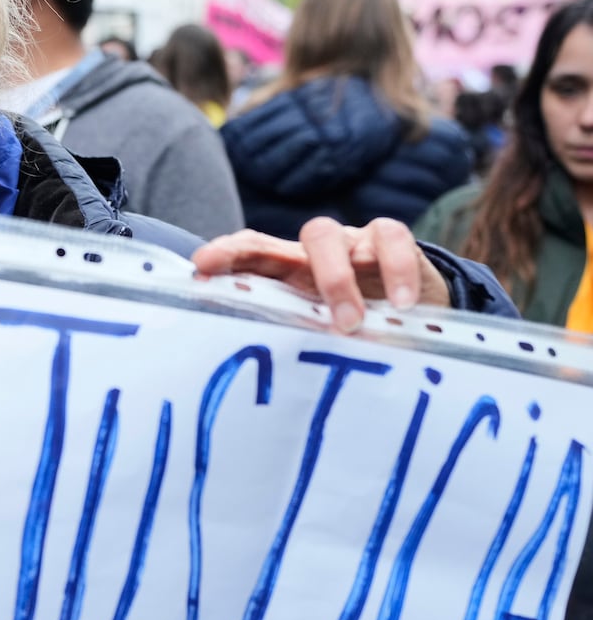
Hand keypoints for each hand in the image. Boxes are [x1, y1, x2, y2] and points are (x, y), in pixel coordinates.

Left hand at [191, 217, 450, 333]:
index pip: (247, 255)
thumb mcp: (320, 336)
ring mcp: (347, 241)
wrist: (418, 315)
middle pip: (275, 244)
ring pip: (325, 236)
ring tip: (350, 324)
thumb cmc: (353, 330)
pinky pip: (389, 238)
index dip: (225, 256)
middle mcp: (308, 253)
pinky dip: (395, 268)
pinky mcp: (390, 239)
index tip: (201, 266)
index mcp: (283, 275)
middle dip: (274, 269)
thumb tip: (264, 383)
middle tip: (298, 318)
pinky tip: (401, 305)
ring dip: (334, 279)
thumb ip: (294, 343)